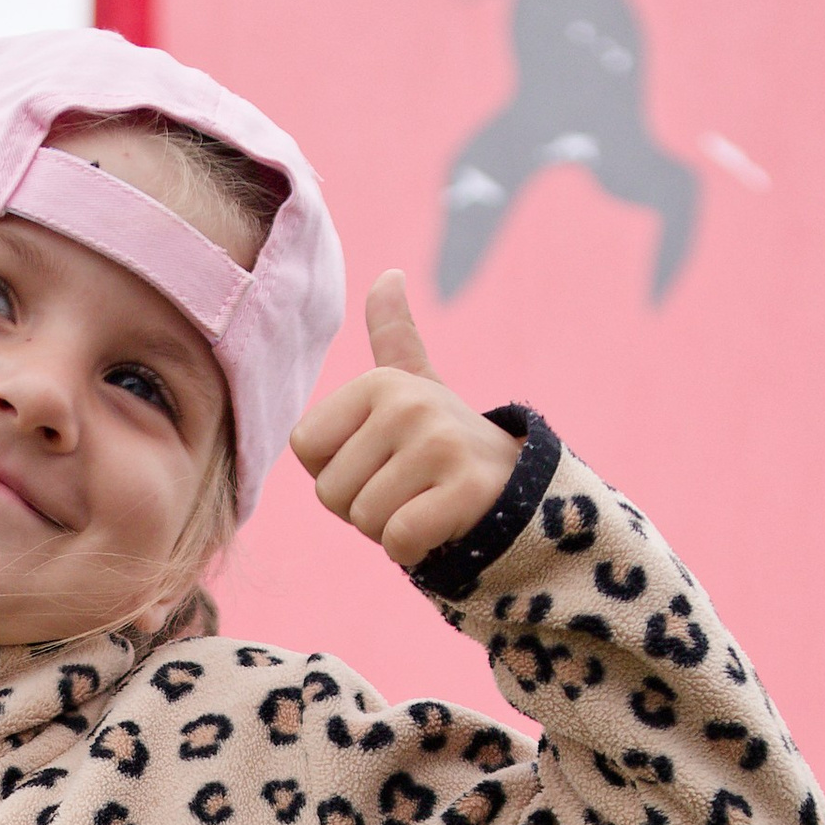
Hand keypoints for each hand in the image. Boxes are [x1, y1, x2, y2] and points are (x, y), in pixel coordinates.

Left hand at [290, 273, 521, 569]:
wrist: (519, 489)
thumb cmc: (445, 446)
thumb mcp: (417, 385)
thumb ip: (394, 335)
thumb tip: (389, 274)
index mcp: (380, 381)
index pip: (305, 450)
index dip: (337, 471)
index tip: (383, 461)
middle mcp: (408, 403)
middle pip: (330, 491)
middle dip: (364, 507)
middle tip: (411, 488)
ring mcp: (439, 443)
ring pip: (365, 519)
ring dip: (392, 529)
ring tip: (429, 502)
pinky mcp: (464, 489)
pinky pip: (399, 541)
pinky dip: (416, 550)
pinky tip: (444, 527)